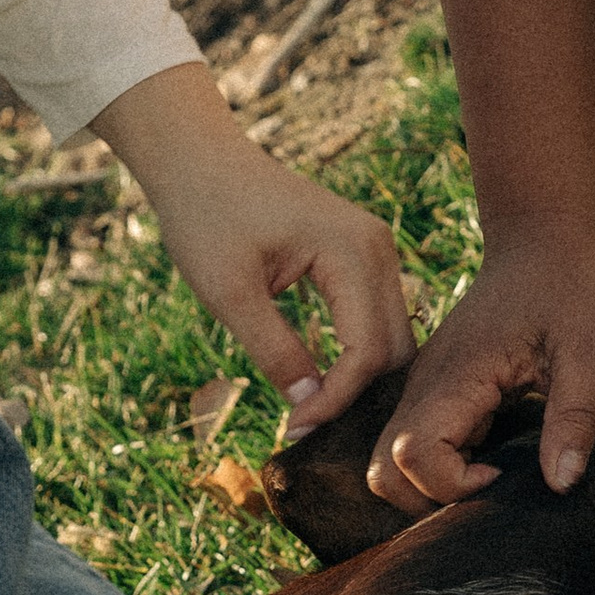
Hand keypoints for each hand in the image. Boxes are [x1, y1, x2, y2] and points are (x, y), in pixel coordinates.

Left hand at [93, 62, 414, 430]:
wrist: (199, 160)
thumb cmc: (205, 216)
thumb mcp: (229, 293)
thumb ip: (274, 351)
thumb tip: (310, 410)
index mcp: (352, 251)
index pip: (368, 350)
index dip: (338, 400)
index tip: (297, 430)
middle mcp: (378, 248)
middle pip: (396, 348)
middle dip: (360, 397)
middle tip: (312, 433)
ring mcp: (375, 249)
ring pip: (393, 336)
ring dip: (362, 379)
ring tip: (319, 416)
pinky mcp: (362, 255)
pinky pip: (377, 317)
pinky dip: (358, 354)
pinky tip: (326, 385)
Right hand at [369, 226, 594, 517]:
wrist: (543, 234)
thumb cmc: (570, 283)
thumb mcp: (589, 346)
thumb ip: (574, 416)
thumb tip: (560, 483)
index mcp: (455, 375)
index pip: (412, 457)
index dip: (452, 486)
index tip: (504, 471)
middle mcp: (424, 384)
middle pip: (383, 472)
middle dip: (428, 500)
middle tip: (494, 484)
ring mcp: (424, 386)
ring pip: (390, 462)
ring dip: (431, 485)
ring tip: (492, 471)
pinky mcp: (435, 387)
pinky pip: (414, 442)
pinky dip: (439, 465)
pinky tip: (489, 453)